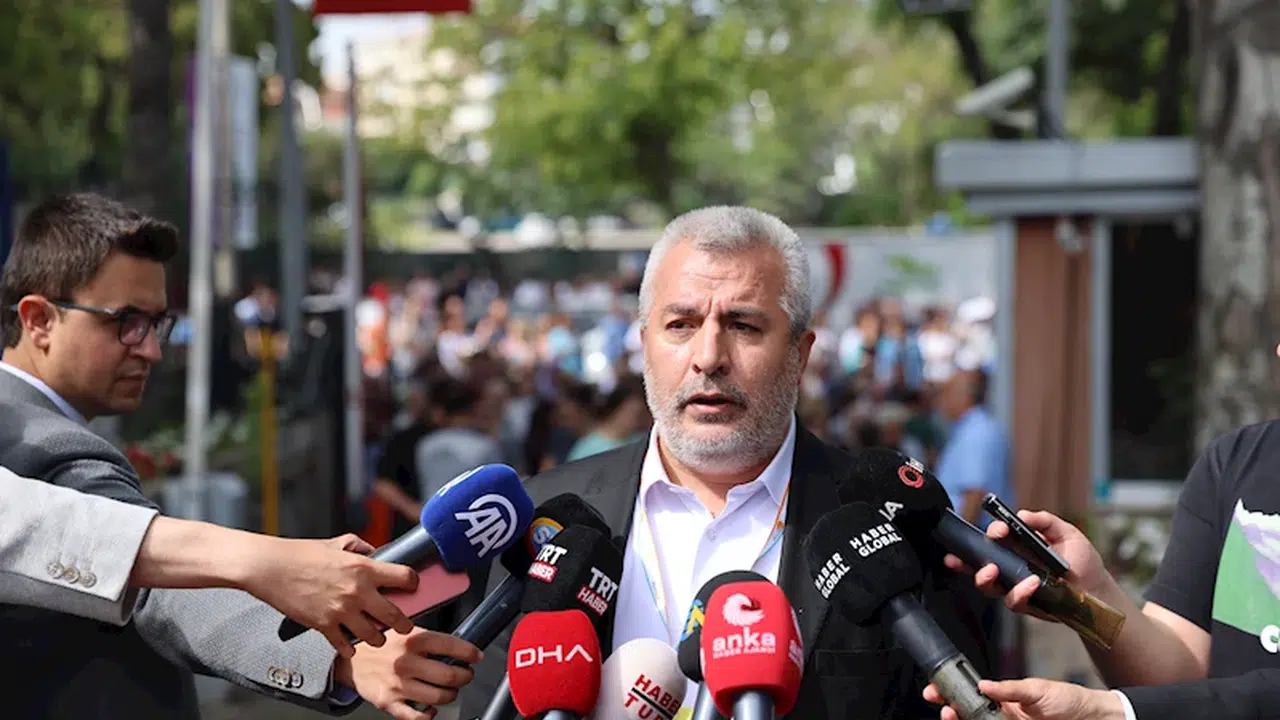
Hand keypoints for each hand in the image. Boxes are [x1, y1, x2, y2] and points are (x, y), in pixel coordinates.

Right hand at [238, 533, 418, 656]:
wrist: (271, 568)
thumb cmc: (301, 554)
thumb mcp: (337, 543)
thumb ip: (360, 547)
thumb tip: (374, 552)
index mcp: (364, 568)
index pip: (405, 578)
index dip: (413, 583)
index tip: (411, 588)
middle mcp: (357, 591)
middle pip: (396, 616)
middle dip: (404, 623)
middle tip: (404, 625)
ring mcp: (341, 611)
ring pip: (374, 636)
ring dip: (378, 637)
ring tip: (377, 635)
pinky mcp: (324, 625)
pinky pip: (345, 645)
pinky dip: (350, 647)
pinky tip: (351, 645)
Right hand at [335, 627, 482, 719]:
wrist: (353, 661)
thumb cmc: (383, 646)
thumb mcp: (405, 631)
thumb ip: (429, 639)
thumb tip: (459, 648)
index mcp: (413, 639)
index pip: (452, 646)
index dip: (470, 653)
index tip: (477, 657)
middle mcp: (406, 661)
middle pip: (449, 676)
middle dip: (464, 677)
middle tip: (466, 675)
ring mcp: (398, 684)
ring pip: (438, 697)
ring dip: (451, 695)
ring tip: (450, 690)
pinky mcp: (389, 702)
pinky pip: (417, 717)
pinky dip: (430, 714)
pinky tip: (432, 708)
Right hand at [924, 678, 1125, 719]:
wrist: (1094, 719)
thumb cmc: (1068, 700)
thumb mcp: (1037, 689)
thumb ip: (1009, 689)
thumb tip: (983, 684)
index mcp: (1005, 698)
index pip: (971, 694)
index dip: (951, 691)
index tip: (936, 690)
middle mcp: (1002, 715)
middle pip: (968, 714)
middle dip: (951, 709)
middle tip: (944, 706)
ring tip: (953, 715)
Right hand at [942, 510, 1110, 618]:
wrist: (1098, 590)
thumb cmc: (1083, 561)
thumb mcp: (1067, 533)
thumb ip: (1045, 521)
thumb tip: (1021, 515)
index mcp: (1019, 546)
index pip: (995, 538)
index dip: (992, 533)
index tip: (998, 531)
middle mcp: (1013, 566)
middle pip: (981, 562)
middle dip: (968, 560)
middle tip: (974, 556)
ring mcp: (1016, 586)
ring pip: (989, 586)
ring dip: (985, 578)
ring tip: (992, 570)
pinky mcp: (1026, 604)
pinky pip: (1014, 601)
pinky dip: (1019, 592)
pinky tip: (1032, 583)